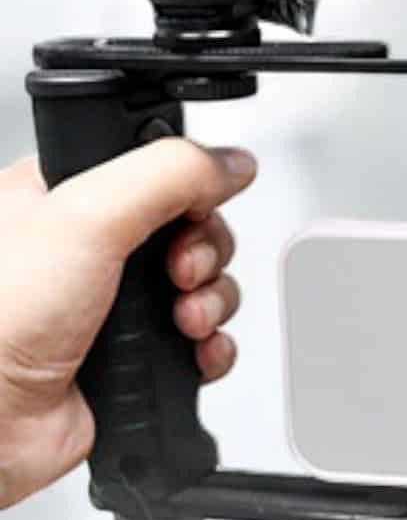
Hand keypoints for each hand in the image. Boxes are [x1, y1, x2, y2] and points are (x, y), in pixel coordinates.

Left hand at [0, 141, 255, 509]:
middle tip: (177, 272)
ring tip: (183, 320)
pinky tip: (193, 351)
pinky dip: (211, 348)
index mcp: (61, 197)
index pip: (154, 170)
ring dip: (212, 302)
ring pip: (203, 286)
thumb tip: (233, 163)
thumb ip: (170, 172)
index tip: (189, 209)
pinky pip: (202, 342)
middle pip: (191, 229)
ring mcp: (111, 305)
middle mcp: (87, 250)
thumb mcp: (86, 214)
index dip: (188, 188)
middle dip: (204, 253)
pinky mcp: (133, 356)